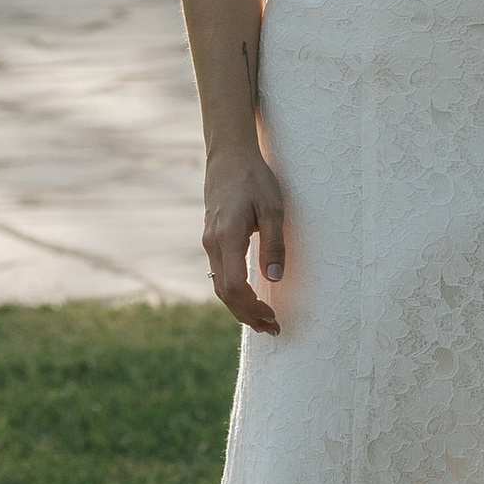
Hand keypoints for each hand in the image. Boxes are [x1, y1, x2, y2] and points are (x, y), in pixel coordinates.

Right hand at [205, 150, 290, 332]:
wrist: (229, 155)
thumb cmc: (255, 178)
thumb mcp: (273, 208)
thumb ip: (273, 244)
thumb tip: (275, 279)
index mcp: (227, 237)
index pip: (235, 286)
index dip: (252, 308)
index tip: (273, 318)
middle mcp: (213, 243)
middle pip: (225, 293)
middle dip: (247, 315)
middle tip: (273, 328)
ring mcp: (209, 241)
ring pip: (219, 285)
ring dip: (240, 306)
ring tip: (263, 319)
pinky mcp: (211, 238)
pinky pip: (219, 273)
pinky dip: (233, 292)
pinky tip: (249, 297)